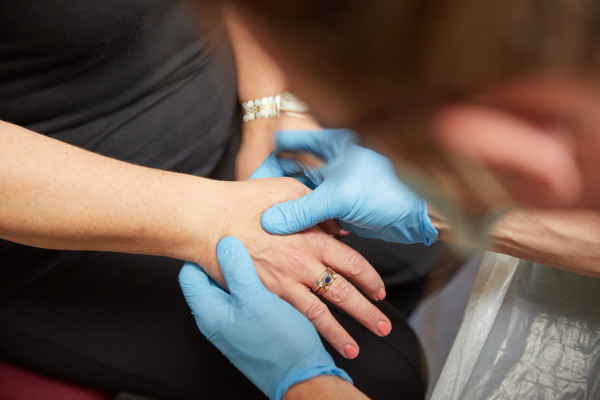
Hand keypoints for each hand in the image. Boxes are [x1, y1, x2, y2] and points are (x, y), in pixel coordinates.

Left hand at [180, 237, 351, 399]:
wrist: (303, 376)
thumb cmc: (278, 343)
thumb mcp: (255, 299)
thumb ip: (237, 269)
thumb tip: (225, 243)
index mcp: (209, 312)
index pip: (189, 274)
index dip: (201, 253)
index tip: (217, 237)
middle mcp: (217, 319)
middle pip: (209, 279)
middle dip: (223, 259)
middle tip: (239, 241)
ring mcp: (235, 324)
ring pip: (231, 288)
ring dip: (243, 271)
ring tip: (259, 255)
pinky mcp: (252, 328)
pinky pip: (247, 299)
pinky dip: (256, 284)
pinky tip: (272, 278)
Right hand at [196, 174, 390, 357]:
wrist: (209, 219)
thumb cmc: (246, 200)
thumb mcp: (289, 189)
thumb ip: (318, 207)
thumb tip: (338, 227)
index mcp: (312, 237)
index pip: (352, 262)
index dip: (369, 278)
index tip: (379, 289)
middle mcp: (304, 262)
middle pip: (345, 291)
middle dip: (367, 311)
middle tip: (383, 325)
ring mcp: (285, 281)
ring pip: (324, 312)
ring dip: (345, 332)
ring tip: (357, 349)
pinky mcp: (266, 294)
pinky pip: (295, 317)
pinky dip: (311, 333)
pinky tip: (318, 343)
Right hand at [260, 129, 437, 244]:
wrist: (421, 211)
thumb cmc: (388, 189)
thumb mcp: (340, 196)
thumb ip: (303, 209)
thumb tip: (269, 223)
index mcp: (329, 143)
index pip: (286, 144)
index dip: (267, 160)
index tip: (252, 180)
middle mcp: (329, 160)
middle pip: (290, 169)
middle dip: (273, 187)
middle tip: (255, 207)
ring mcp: (335, 182)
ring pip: (301, 193)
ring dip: (288, 206)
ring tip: (267, 222)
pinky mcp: (342, 204)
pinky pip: (314, 211)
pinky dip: (303, 219)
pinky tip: (293, 230)